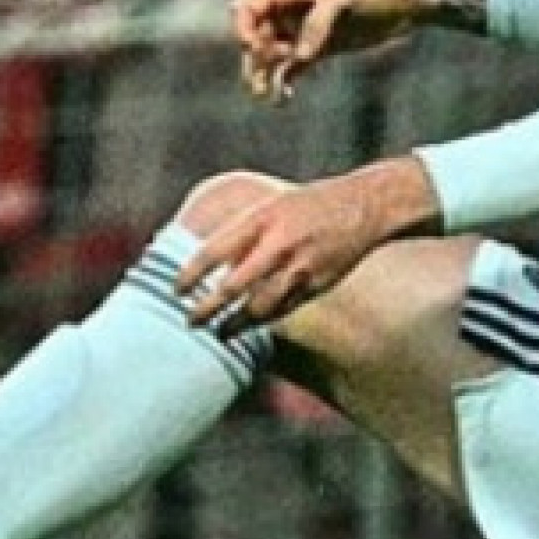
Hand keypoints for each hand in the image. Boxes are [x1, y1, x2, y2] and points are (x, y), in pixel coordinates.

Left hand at [175, 160, 440, 333]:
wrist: (363, 207)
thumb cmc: (308, 206)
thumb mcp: (270, 207)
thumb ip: (241, 234)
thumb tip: (206, 261)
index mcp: (261, 220)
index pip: (214, 251)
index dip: (190, 275)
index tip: (174, 291)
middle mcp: (279, 245)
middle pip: (233, 287)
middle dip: (208, 309)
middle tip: (189, 321)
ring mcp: (299, 269)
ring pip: (260, 308)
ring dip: (236, 325)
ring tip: (219, 333)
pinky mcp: (316, 286)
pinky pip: (283, 310)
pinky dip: (264, 322)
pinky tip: (250, 328)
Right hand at [232, 0, 457, 102]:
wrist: (405, 1)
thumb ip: (318, 22)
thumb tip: (299, 57)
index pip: (248, 9)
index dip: (243, 30)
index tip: (254, 49)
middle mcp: (287, 10)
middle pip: (253, 38)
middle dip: (254, 60)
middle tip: (265, 80)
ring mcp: (300, 32)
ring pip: (267, 59)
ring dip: (262, 77)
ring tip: (268, 97)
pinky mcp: (315, 51)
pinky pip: (288, 71)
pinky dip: (282, 85)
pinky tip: (284, 100)